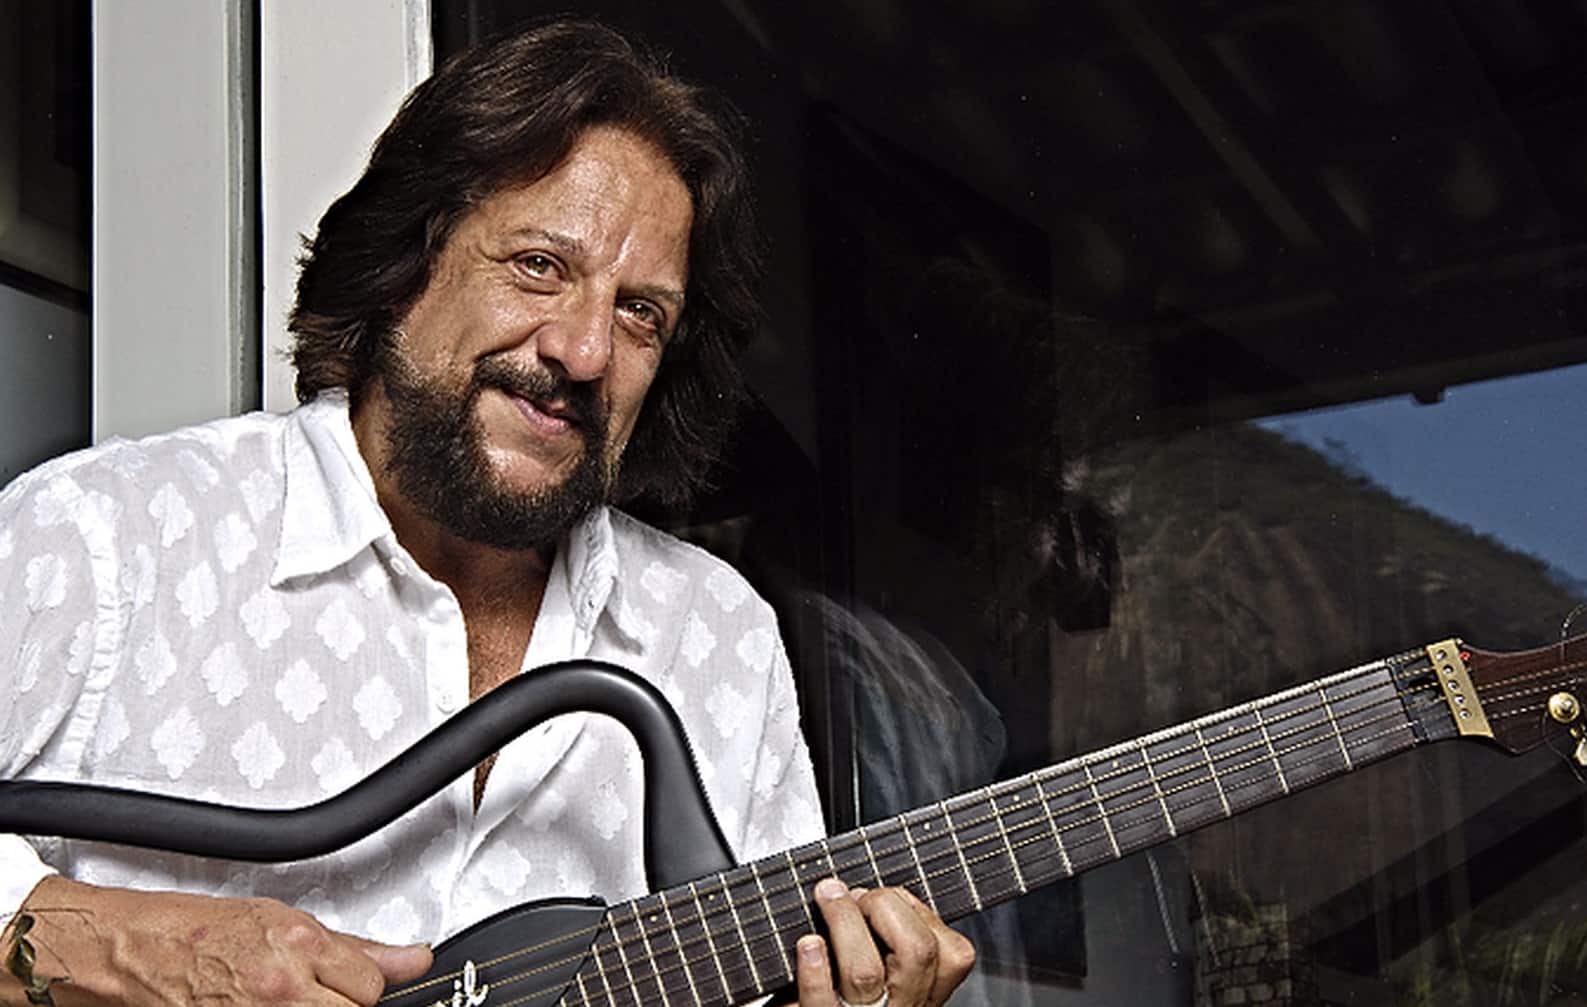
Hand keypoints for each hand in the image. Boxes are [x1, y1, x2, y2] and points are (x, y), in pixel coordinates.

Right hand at [2, 876, 430, 1006]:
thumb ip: (352, 947)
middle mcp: (281, 988)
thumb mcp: (281, 921)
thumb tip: (413, 958)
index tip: (345, 980)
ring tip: (288, 1002)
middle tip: (314, 994)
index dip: (361, 983)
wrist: (130, 951)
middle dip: (342, 1005)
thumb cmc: (193, 931)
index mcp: (298, 945)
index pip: (371, 983)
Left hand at [792, 878, 973, 1006]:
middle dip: (885, 906)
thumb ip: (894, 939)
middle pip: (917, 953)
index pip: (953, 953)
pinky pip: (821, 999)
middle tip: (857, 897)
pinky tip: (809, 944)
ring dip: (845, 922)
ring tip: (827, 899)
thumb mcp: (895, 975)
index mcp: (925, 993)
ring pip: (866, 972)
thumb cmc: (854, 1000)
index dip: (919, 911)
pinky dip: (815, 968)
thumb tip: (861, 894)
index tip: (887, 897)